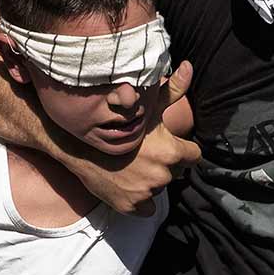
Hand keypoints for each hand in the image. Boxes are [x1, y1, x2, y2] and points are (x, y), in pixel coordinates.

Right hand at [63, 61, 201, 214]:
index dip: (183, 151)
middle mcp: (162, 174)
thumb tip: (188, 66)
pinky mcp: (132, 206)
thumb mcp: (147, 105)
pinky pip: (146, 208)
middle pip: (176, 173)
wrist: (79, 147)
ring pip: (159, 189)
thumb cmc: (116, 124)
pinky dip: (139, 200)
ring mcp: (147, 192)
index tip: (169, 146)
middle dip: (163, 165)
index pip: (194, 156)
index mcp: (171, 151)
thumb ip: (173, 90)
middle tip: (143, 154)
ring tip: (132, 167)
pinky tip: (126, 184)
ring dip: (149, 181)